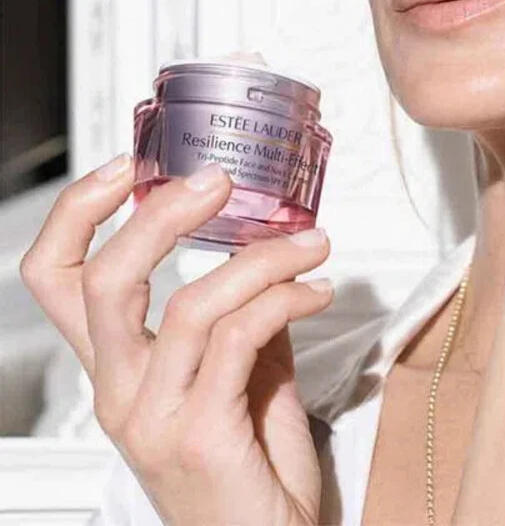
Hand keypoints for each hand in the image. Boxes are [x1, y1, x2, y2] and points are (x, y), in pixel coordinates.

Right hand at [19, 157, 332, 525]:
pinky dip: (284, 298)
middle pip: (104, 282)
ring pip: (189, 303)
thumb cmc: (250, 469)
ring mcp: (154, 416)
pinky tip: (317, 291)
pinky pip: (239, 337)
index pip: (58, 280)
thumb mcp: (241, 376)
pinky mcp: (200, 434)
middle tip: (218, 183)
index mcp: (119, 370)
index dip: (78, 214)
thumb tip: (271, 254)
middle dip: (160, 215)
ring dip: (262, 258)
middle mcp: (121, 391)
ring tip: (312, 244)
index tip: (129, 166)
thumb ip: (243, 318)